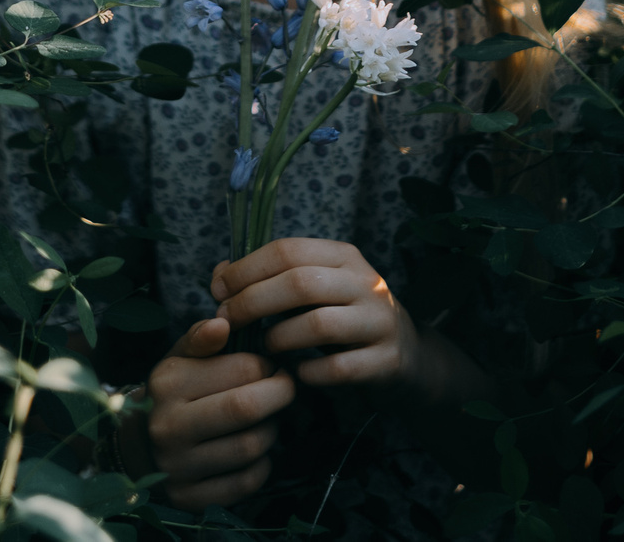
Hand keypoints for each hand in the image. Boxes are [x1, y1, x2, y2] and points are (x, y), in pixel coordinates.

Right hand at [142, 313, 294, 508]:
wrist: (137, 447)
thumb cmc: (171, 395)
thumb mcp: (178, 359)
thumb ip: (202, 338)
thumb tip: (223, 322)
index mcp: (168, 384)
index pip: (241, 369)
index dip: (268, 365)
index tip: (272, 366)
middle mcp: (169, 426)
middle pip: (247, 409)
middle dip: (280, 394)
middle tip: (285, 388)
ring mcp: (178, 467)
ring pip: (251, 447)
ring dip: (271, 430)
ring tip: (265, 419)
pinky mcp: (190, 498)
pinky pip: (245, 483)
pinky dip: (261, 466)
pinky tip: (254, 451)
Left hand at [209, 237, 417, 390]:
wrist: (406, 356)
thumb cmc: (344, 318)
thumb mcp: (315, 288)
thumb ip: (269, 278)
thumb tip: (219, 276)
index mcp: (343, 256)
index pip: (287, 250)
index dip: (246, 269)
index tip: (217, 291)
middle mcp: (365, 282)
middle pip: (299, 283)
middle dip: (253, 302)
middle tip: (227, 321)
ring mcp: (379, 321)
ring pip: (318, 325)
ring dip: (279, 339)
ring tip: (265, 348)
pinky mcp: (386, 360)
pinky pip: (336, 368)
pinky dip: (308, 373)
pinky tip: (295, 373)